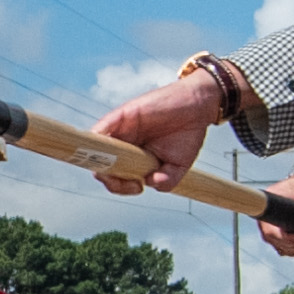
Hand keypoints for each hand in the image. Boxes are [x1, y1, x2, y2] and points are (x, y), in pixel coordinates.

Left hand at [82, 61, 240, 194]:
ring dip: (99, 162)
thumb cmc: (187, 135)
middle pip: (102, 165)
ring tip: (112, 171)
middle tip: (129, 181)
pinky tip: (99, 150)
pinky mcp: (123, 114)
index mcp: (134, 160)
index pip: (116, 177)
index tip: (137, 187)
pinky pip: (102, 126)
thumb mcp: (179, 166)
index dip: (120, 187)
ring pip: (97, 148)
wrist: (198, 105)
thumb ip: (167, 180)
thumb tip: (150, 183)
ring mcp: (122, 130)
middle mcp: (125, 145)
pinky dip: (95, 138)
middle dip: (109, 179)